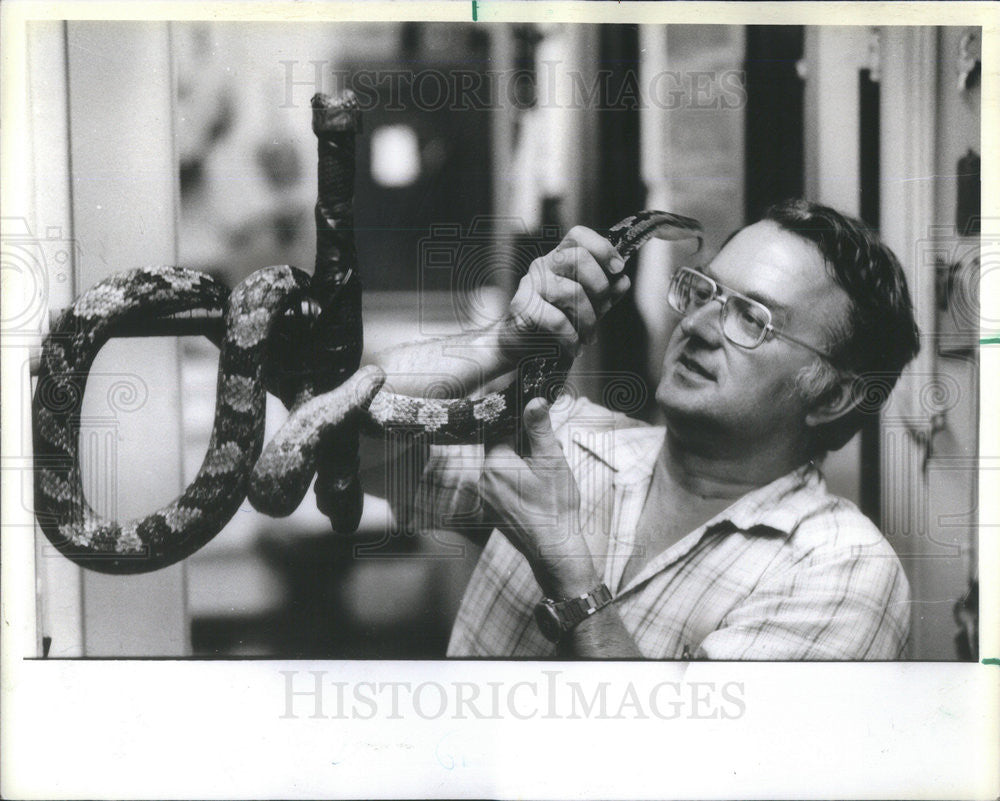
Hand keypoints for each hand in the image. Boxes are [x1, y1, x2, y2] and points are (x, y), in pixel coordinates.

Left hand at [481, 397, 599, 598]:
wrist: (554, 550)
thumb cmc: (556, 507)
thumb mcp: (552, 461)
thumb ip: (539, 428)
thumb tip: (534, 401)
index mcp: (494, 463)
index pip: (502, 431)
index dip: (522, 428)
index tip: (538, 430)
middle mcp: (483, 479)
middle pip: (503, 448)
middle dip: (526, 448)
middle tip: (550, 455)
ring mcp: (486, 497)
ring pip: (504, 467)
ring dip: (523, 465)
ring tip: (546, 477)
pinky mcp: (492, 510)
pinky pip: (503, 486)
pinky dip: (519, 482)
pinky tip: (538, 492)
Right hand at [498, 226, 629, 363]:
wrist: (522, 348)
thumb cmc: (554, 325)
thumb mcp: (588, 306)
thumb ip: (605, 293)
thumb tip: (621, 281)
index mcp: (560, 259)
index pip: (578, 236)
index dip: (602, 248)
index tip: (617, 269)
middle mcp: (543, 266)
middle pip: (578, 258)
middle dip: (600, 286)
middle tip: (602, 310)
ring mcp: (530, 284)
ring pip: (570, 292)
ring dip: (587, 320)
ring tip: (588, 337)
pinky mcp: (522, 307)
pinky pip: (556, 319)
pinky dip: (571, 337)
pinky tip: (574, 347)